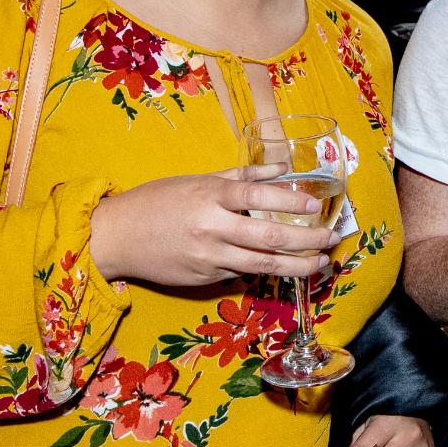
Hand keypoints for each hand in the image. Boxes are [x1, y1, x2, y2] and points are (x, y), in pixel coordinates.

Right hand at [88, 168, 339, 287]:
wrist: (116, 237)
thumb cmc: (157, 202)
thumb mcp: (197, 180)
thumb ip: (241, 175)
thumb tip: (281, 167)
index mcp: (211, 196)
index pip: (259, 197)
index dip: (292, 203)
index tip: (317, 206)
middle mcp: (213, 227)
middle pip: (270, 237)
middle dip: (308, 241)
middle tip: (331, 238)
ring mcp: (210, 256)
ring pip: (264, 264)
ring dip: (299, 265)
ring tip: (321, 262)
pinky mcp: (205, 278)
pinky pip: (242, 273)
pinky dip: (267, 270)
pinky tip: (287, 268)